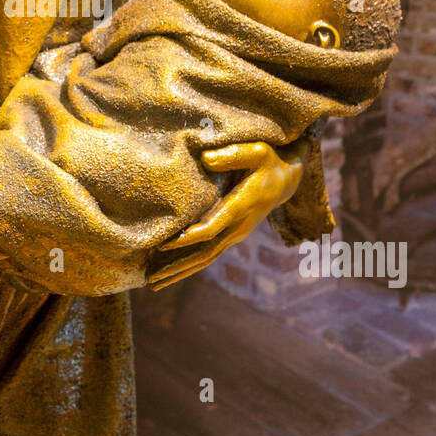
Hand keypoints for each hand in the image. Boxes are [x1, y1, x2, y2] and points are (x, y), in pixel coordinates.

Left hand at [148, 138, 307, 289]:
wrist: (286, 181)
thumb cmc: (268, 162)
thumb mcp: (256, 151)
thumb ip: (232, 155)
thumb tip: (205, 160)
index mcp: (241, 207)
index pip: (211, 229)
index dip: (187, 238)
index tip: (163, 246)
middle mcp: (238, 227)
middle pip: (205, 253)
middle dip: (177, 266)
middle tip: (150, 279)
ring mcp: (235, 234)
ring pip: (205, 259)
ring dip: (179, 271)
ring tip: (154, 283)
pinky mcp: (231, 236)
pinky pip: (208, 254)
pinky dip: (188, 264)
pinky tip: (169, 271)